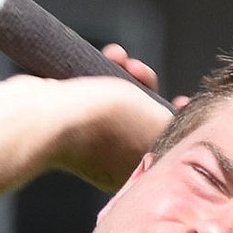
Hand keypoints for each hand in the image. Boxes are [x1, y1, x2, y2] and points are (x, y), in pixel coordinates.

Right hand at [48, 44, 185, 194]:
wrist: (50, 117)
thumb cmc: (110, 125)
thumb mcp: (160, 125)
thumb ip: (174, 123)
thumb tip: (178, 118)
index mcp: (132, 175)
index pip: (163, 145)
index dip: (176, 116)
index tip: (182, 98)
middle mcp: (109, 164)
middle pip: (141, 120)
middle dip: (146, 88)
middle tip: (142, 73)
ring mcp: (86, 144)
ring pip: (118, 104)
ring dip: (127, 75)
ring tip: (123, 59)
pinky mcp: (66, 122)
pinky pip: (94, 97)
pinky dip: (102, 75)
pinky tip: (109, 57)